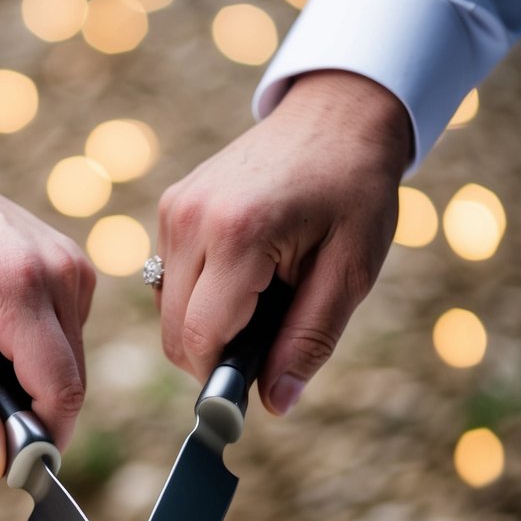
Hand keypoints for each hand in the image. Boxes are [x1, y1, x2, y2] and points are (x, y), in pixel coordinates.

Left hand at [0, 135, 94, 482]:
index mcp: (22, 284)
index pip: (59, 393)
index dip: (35, 441)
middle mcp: (63, 273)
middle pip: (62, 385)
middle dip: (4, 409)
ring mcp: (73, 269)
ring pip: (57, 368)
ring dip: (2, 381)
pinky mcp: (71, 270)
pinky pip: (54, 342)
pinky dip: (10, 354)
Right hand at [155, 70, 411, 412]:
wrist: (337, 115)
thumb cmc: (353, 191)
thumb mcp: (349, 272)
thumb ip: (309, 340)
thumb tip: (274, 405)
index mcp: (237, 234)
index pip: (200, 337)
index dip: (221, 377)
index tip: (252, 389)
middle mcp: (191, 219)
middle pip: (174, 331)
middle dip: (214, 355)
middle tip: (269, 340)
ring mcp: (175, 208)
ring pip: (167, 308)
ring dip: (206, 323)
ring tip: (262, 298)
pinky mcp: (172, 204)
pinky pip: (170, 277)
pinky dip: (200, 294)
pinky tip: (245, 274)